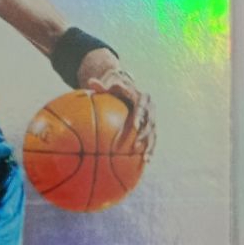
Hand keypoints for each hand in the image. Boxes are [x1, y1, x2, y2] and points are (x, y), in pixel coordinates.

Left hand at [78, 48, 155, 162]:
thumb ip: (101, 85)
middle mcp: (150, 108)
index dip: (140, 116)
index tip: (135, 126)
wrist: (127, 89)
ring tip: (145, 159)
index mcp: (142, 97)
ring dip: (150, 147)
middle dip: (145, 135)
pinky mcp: (150, 128)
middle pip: (150, 123)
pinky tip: (144, 163)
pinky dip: (148, 150)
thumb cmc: (115, 88)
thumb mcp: (109, 85)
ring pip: (153, 134)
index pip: (142, 107)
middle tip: (136, 145)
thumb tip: (90, 81)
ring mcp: (151, 119)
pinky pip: (150, 140)